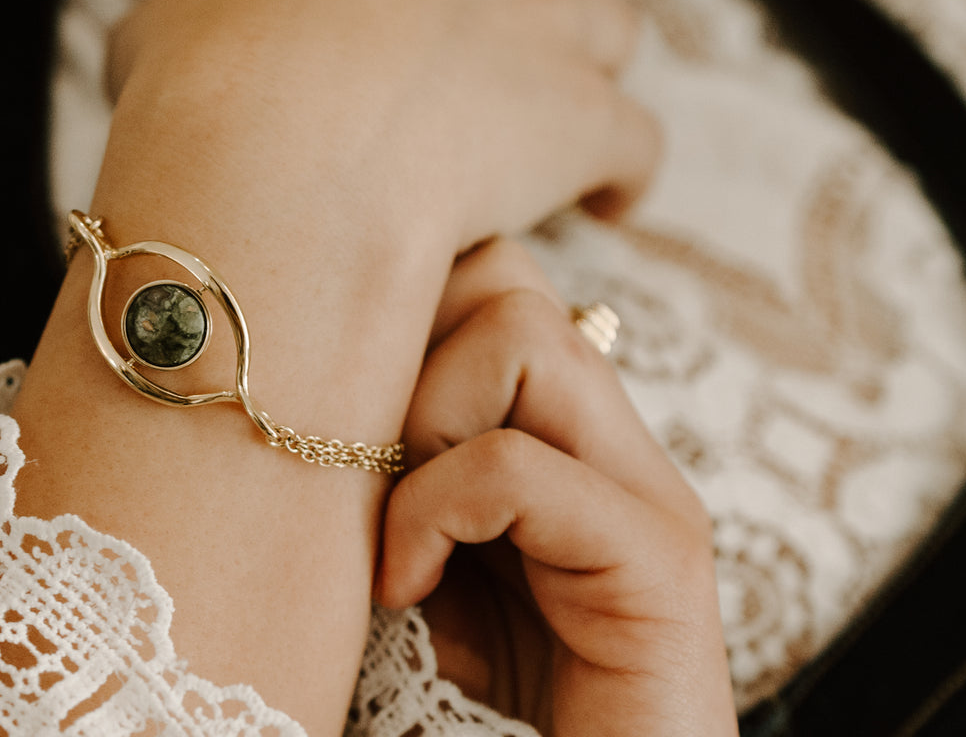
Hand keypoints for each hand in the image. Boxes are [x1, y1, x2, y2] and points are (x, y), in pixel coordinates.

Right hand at [101, 0, 658, 282]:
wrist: (270, 147)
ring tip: (545, 133)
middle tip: (447, 94)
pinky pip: (635, 137)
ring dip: (577, 72)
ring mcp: (533, 18)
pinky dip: (621, 171)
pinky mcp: (582, 111)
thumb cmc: (197, 80)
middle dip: (485, 20)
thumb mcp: (159, 20)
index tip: (366, 42)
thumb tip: (199, 40)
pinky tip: (601, 204)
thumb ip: (201, 13)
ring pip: (599, 26)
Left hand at [376, 238, 735, 736]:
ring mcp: (648, 490)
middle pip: (504, 274)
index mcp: (568, 429)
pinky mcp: (656, 560)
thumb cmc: (482, 703)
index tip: (346, 410)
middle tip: (374, 460)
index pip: (492, 271)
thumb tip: (309, 375)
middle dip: (412, 350)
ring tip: (398, 524)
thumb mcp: (425, 555)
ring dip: (425, 421)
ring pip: (522, 330)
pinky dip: (432, 513)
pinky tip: (406, 587)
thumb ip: (403, 466)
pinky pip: (512, 464)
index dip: (403, 311)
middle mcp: (618, 436)